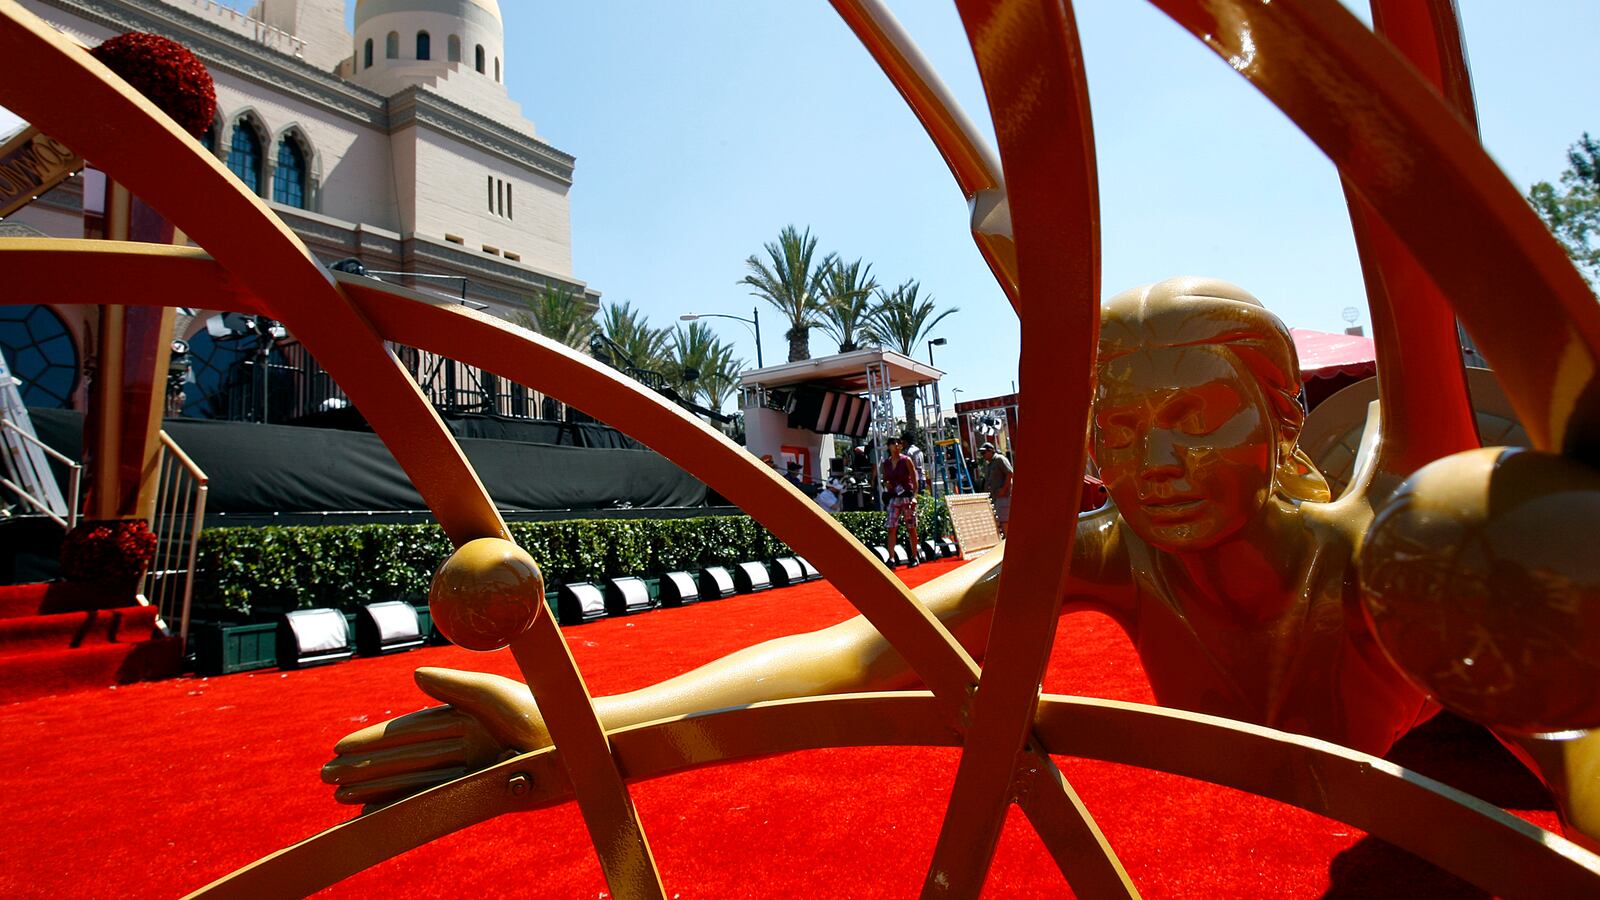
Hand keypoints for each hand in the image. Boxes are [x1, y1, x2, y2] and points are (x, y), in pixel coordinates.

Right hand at [321, 667, 550, 806]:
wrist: (571, 743)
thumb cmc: (536, 713)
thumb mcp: (492, 694)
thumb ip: (452, 686)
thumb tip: (413, 676)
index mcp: (462, 716)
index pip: (407, 731)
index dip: (373, 741)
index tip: (340, 748)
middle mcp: (461, 744)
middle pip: (402, 759)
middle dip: (365, 769)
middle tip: (327, 778)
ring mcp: (468, 768)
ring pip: (411, 780)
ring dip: (375, 789)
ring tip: (340, 796)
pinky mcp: (478, 789)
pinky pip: (432, 798)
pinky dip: (403, 805)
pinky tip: (377, 812)